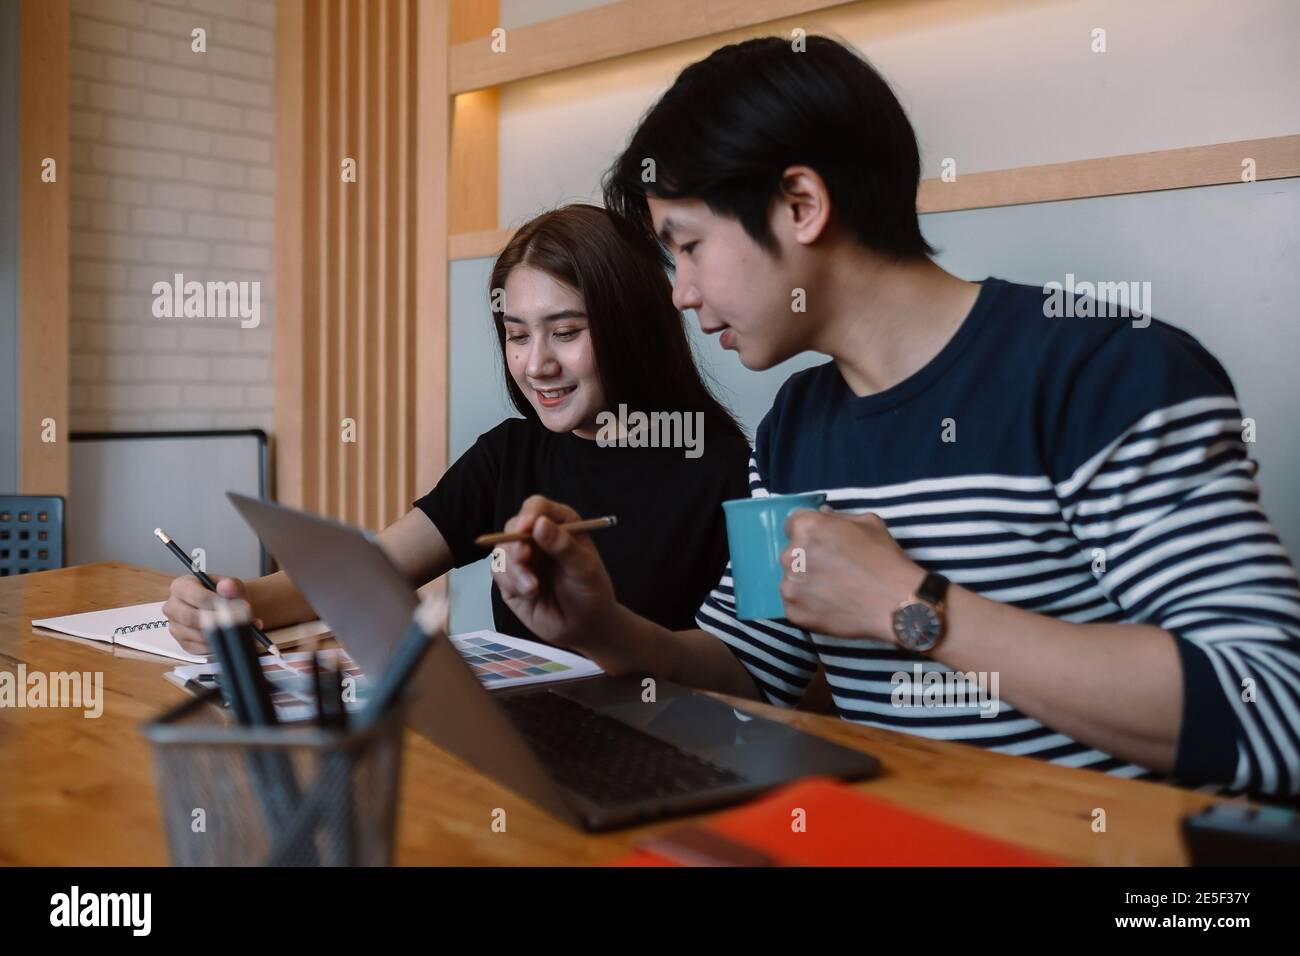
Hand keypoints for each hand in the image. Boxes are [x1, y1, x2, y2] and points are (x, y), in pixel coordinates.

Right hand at [163, 575, 260, 652]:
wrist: (231, 610)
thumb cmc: (228, 596)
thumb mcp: (233, 586)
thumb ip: (231, 585)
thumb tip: (227, 586)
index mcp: (180, 586)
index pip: (193, 594)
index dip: (212, 601)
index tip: (228, 605)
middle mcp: (173, 606)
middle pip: (189, 616)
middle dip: (213, 619)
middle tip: (232, 619)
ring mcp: (175, 626)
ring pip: (193, 634)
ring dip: (215, 633)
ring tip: (232, 626)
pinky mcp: (183, 643)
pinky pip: (197, 647)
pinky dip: (213, 644)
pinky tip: (224, 637)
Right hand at [490, 495, 618, 653]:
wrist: (585, 626)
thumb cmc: (591, 592)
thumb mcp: (584, 569)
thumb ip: (563, 546)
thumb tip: (540, 523)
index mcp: (560, 524)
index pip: (538, 507)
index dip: (529, 514)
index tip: (526, 528)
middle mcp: (538, 537)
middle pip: (513, 527)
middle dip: (515, 545)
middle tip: (525, 560)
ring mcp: (523, 558)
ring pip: (501, 551)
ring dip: (514, 570)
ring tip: (533, 589)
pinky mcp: (510, 579)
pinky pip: (498, 573)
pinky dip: (511, 583)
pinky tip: (530, 594)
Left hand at [779, 506, 922, 640]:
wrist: (895, 603)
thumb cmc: (884, 558)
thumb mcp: (868, 523)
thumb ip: (838, 517)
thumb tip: (823, 514)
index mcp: (806, 527)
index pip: (793, 524)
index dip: (809, 533)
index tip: (823, 543)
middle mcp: (790, 555)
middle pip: (791, 553)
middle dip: (807, 558)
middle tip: (833, 569)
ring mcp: (789, 586)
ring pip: (792, 580)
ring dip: (806, 582)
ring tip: (834, 590)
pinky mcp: (793, 612)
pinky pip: (795, 604)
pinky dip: (808, 605)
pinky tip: (831, 606)